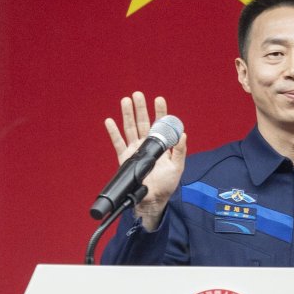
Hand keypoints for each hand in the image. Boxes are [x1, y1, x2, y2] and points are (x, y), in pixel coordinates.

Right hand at [103, 91, 186, 228]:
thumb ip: (180, 150)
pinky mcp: (125, 158)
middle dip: (141, 108)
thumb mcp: (178, 166)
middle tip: (138, 94)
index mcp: (161, 146)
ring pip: (130, 128)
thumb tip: (183, 134)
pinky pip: (118, 143)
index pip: (160, 125)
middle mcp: (147, 145)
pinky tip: (110, 121)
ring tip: (125, 101)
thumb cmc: (167, 184)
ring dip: (127, 114)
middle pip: (143, 122)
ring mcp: (135, 150)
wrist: (153, 199)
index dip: (160, 112)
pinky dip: (113, 132)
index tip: (159, 99)